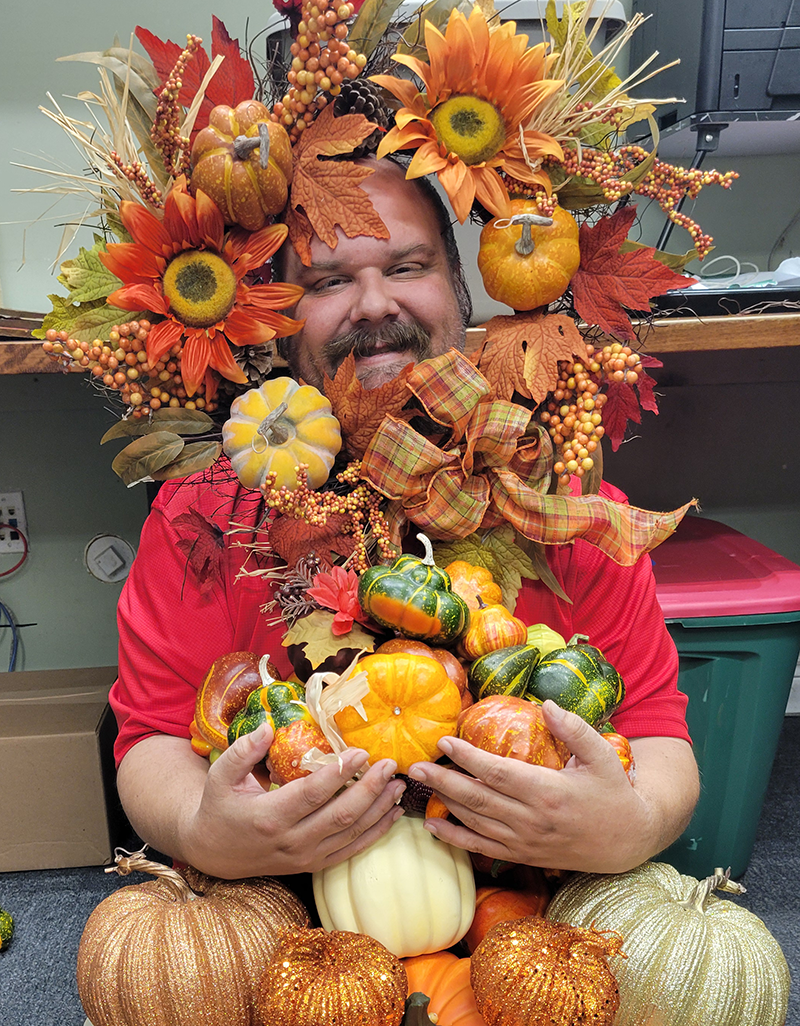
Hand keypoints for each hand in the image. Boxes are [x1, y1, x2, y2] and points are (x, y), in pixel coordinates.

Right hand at [123, 727, 405, 879]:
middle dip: (370, 788)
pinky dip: (376, 832)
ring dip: (379, 808)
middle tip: (389, 764)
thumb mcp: (220, 775)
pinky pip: (352, 850)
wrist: (215, 852)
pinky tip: (393, 813)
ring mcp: (305, 857)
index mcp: (269, 816)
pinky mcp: (314, 864)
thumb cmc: (219, 806)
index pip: (312, 794)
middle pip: (341, 815)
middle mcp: (291, 841)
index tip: (361, 752)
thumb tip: (269, 726)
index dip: (339, 774)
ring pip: (352, 833)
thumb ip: (242, 750)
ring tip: (398, 784)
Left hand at [408, 701, 666, 873]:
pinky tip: (433, 825)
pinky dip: (455, 839)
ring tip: (419, 784)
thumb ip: (576, 729)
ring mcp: (524, 841)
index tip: (444, 741)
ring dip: (444, 803)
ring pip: (475, 822)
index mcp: (548, 793)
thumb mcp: (603, 756)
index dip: (468, 758)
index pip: (498, 773)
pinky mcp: (522, 855)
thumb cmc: (613, 792)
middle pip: (477, 799)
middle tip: (414, 766)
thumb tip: (547, 704)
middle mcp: (531, 820)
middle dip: (442, 781)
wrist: (626, 841)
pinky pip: (481, 848)